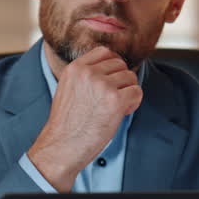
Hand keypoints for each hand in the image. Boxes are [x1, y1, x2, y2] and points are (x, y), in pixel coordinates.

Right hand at [28, 46, 141, 191]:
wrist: (62, 146)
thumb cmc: (67, 123)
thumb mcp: (69, 89)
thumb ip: (86, 75)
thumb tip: (113, 67)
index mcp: (75, 68)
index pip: (105, 52)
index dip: (113, 66)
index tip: (111, 81)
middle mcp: (88, 73)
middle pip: (120, 64)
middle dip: (121, 80)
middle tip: (112, 99)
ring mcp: (102, 85)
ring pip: (131, 77)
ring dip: (128, 92)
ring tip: (114, 108)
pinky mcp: (115, 100)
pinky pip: (137, 92)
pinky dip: (133, 103)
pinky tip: (121, 113)